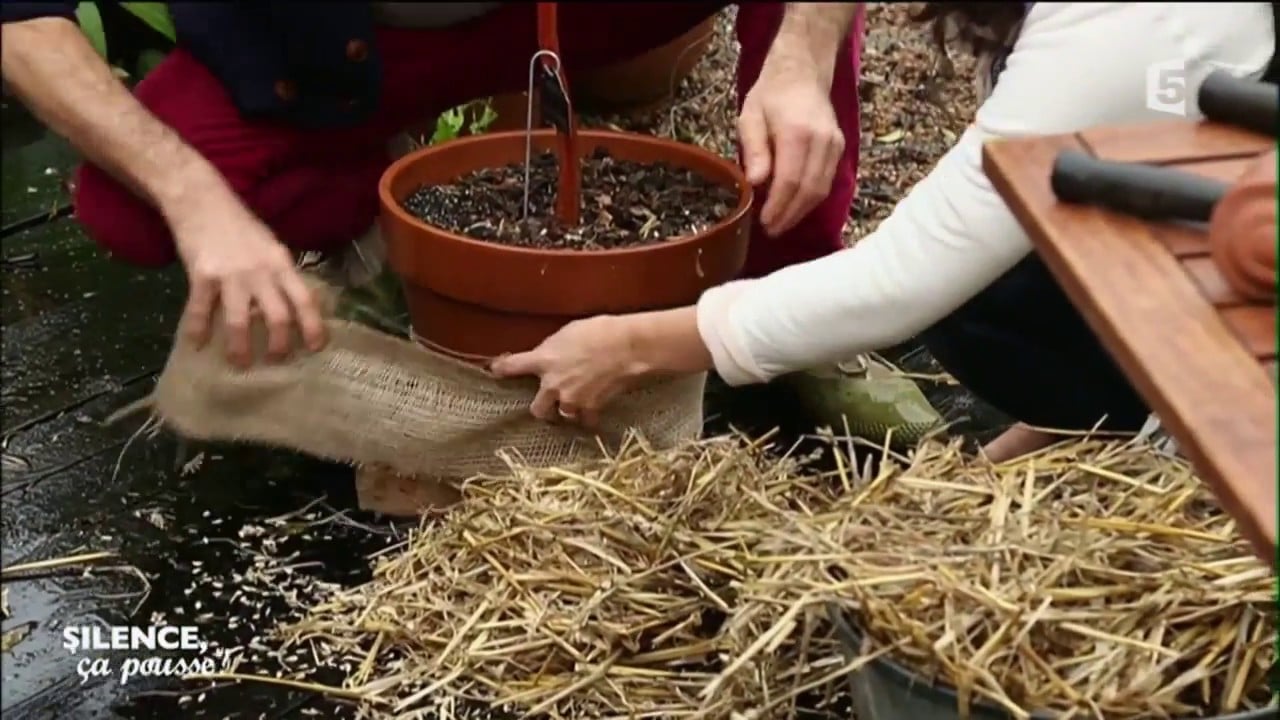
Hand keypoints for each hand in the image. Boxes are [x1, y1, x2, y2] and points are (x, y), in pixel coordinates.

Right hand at [170, 200, 326, 367]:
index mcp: (281, 264)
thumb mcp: (270, 245)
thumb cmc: (239, 225)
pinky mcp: (202, 275)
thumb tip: (289, 306)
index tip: (317, 347)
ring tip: (241, 363)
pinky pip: (201, 310)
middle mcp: (261, 272)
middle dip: (280, 345)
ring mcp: (231, 274)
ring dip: (240, 347)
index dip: (313, 326)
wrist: (201, 200)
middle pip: (278, 316)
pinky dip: (198, 329)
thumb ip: (279, 274)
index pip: (305, 299)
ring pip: (240, 321)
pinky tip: (196, 344)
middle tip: (277, 361)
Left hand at [489, 316, 645, 427]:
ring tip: (575, 407)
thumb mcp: (568, 332)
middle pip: (537, 409)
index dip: (501, 369)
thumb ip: (553, 348)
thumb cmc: (600, 331)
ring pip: (562, 416)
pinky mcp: (591, 408)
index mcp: (544, 360)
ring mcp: (572, 400)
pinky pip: (586, 420)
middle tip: (549, 402)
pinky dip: (589, 418)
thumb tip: (549, 355)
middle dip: (542, 407)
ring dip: (567, 412)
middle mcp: (552, 385)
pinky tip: (594, 413)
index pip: (511, 367)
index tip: (495, 371)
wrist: (628, 347)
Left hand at [738, 50, 843, 236]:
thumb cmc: (771, 95)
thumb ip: (755, 150)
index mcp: (797, 133)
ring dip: (801, 211)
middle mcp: (822, 141)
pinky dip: (811, 198)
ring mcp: (835, 145)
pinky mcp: (840, 148)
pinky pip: (827, 181)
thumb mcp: (750, 117)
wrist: (803, 71)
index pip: (790, 181)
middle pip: (809, 190)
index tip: (763, 223)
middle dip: (789, 215)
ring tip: (781, 223)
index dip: (778, 207)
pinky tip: (795, 206)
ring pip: (821, 189)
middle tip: (771, 230)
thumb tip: (756, 184)